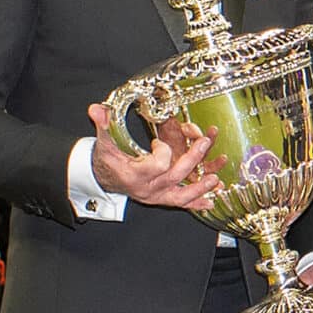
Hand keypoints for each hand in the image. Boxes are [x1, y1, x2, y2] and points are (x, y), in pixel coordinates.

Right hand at [87, 105, 220, 210]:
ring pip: (181, 196)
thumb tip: (96, 109)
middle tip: (204, 143)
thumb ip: (103, 125)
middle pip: (174, 176)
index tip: (158, 141)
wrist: (103, 179)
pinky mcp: (161, 199)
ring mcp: (155, 196)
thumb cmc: (107, 160)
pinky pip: (180, 204)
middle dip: (192, 159)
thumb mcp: (104, 142)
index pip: (157, 165)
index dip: (162, 151)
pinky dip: (196, 203)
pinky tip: (210, 201)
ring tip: (215, 179)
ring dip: (200, 188)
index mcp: (133, 175)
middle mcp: (146, 188)